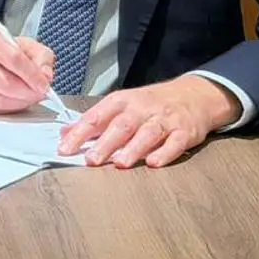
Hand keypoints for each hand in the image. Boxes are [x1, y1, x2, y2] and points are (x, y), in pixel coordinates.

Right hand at [0, 31, 55, 113]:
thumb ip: (41, 57)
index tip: (44, 85)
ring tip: (25, 97)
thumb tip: (46, 76)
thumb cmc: (0, 55)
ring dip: (18, 103)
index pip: (14, 58)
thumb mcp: (24, 47)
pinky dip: (5, 110)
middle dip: (27, 93)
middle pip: (6, 83)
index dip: (33, 75)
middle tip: (38, 94)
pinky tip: (10, 101)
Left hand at [58, 74, 239, 167]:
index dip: (80, 132)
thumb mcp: (121, 105)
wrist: (193, 95)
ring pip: (147, 133)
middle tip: (91, 159)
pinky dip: (165, 153)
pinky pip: (175, 142)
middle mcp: (142, 108)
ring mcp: (164, 120)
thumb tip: (65, 133)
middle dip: (105, 143)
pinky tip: (153, 163)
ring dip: (133, 148)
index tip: (65, 148)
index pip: (97, 116)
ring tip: (119, 163)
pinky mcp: (184, 131)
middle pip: (122, 125)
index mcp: (122, 101)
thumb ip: (95, 120)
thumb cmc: (151, 103)